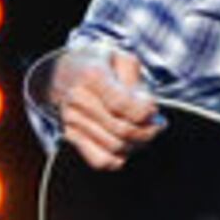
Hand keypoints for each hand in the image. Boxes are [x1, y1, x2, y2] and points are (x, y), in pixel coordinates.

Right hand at [51, 49, 164, 171]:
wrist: (64, 70)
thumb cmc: (101, 64)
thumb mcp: (123, 59)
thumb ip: (137, 84)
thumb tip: (147, 112)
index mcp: (92, 75)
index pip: (122, 104)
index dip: (145, 112)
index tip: (153, 109)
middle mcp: (78, 99)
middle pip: (122, 129)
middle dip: (147, 130)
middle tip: (155, 124)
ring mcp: (72, 120)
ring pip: (115, 147)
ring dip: (137, 144)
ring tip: (143, 132)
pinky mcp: (71, 136)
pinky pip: (100, 160)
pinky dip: (119, 159)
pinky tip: (126, 145)